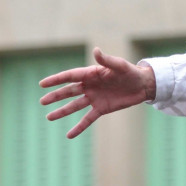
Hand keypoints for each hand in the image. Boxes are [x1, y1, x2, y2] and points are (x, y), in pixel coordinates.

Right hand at [40, 47, 155, 138]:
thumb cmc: (131, 72)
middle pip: (69, 91)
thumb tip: (95, 50)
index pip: (70, 76)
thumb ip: (106, 60)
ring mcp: (95, 98)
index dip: (56, 80)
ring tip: (49, 117)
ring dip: (62, 111)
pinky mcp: (102, 108)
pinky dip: (79, 127)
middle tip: (42, 101)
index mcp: (92, 74)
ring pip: (75, 105)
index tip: (42, 84)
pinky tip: (69, 135)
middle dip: (55, 96)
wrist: (143, 85)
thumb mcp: (120, 65)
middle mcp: (90, 86)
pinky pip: (88, 119)